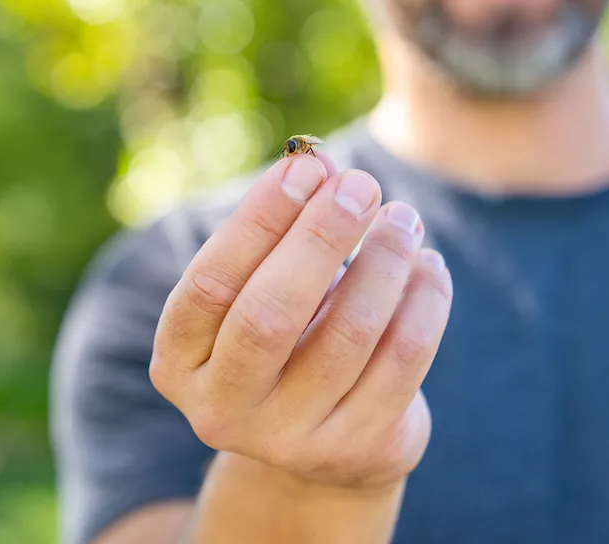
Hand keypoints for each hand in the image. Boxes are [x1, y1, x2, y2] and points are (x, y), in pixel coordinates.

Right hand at [150, 150, 452, 490]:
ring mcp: (290, 439)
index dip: (259, 220)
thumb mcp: (265, 287)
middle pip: (270, 316)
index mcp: (180, 362)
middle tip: (362, 185)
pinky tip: (428, 265)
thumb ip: (283, 230)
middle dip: (321, 237)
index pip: (210, 284)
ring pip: (349, 334)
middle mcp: (222, 411)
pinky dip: (424, 300)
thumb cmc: (288, 333)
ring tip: (403, 219)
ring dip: (384, 261)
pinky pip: (403, 359)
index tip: (307, 168)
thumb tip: (320, 161)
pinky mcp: (357, 448)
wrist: (324, 442)